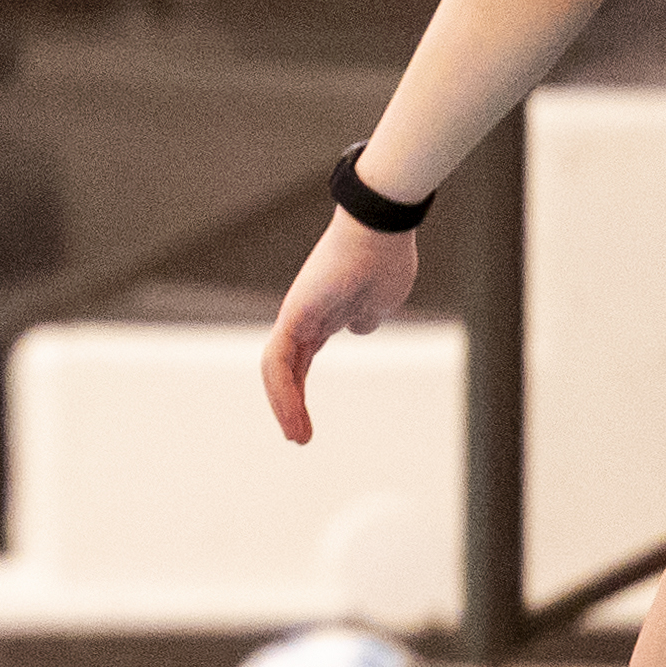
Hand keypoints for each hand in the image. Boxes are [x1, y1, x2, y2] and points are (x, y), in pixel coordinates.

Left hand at [259, 209, 418, 442]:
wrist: (381, 229)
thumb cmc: (387, 257)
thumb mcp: (382, 299)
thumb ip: (367, 315)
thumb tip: (358, 328)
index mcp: (327, 314)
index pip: (303, 357)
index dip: (300, 389)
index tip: (307, 422)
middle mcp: (307, 315)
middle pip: (289, 366)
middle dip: (291, 403)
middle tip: (298, 437)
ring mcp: (298, 313)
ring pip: (279, 368)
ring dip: (286, 405)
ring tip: (297, 437)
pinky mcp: (295, 314)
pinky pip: (278, 360)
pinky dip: (282, 391)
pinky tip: (291, 418)